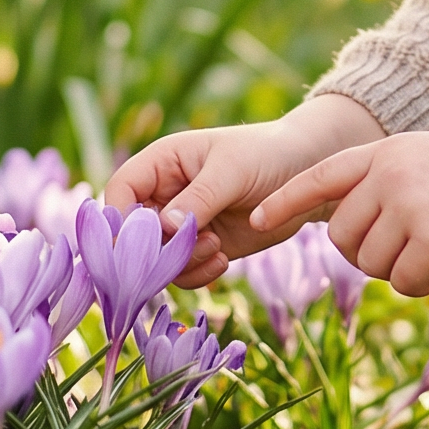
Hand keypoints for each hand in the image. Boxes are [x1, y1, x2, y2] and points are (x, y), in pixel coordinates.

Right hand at [105, 94, 384, 287]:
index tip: (140, 242)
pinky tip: (223, 260)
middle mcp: (165, 194)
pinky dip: (197, 274)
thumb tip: (164, 227)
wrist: (307, 173)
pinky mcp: (202, 247)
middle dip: (154, 251)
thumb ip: (199, 197)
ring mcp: (182, 224)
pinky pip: (182, 272)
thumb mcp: (233, 170)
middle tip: (184, 253)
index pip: (120, 191)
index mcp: (162, 163)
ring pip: (156, 259)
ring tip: (215, 247)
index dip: (120, 219)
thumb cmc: (267, 154)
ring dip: (180, 263)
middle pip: (132, 234)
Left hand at [249, 110, 428, 295]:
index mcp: (386, 152)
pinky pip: (403, 281)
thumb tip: (352, 228)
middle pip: (342, 237)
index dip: (287, 200)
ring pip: (371, 264)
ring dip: (401, 270)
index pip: (320, 176)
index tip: (257, 217)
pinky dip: (423, 284)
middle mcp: (387, 174)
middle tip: (411, 249)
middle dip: (368, 255)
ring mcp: (407, 204)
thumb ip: (390, 183)